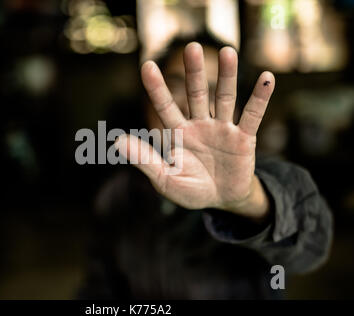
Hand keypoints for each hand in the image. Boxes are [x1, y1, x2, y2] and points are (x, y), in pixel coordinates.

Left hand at [115, 43, 273, 220]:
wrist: (220, 200)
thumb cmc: (190, 189)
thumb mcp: (165, 179)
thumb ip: (145, 160)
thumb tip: (117, 141)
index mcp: (178, 134)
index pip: (165, 107)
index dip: (156, 88)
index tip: (146, 66)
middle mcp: (200, 125)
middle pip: (196, 94)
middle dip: (194, 73)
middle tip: (191, 47)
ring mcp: (222, 130)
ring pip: (225, 98)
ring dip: (227, 76)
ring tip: (228, 52)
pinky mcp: (243, 139)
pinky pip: (252, 116)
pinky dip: (260, 98)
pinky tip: (267, 78)